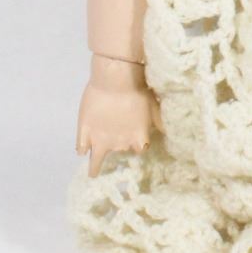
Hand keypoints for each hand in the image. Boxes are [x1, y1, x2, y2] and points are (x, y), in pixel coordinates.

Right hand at [76, 54, 161, 176]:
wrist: (115, 80)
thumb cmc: (139, 91)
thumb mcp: (154, 107)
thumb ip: (160, 122)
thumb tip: (170, 132)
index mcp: (138, 139)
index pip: (140, 149)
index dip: (138, 144)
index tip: (137, 142)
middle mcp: (120, 144)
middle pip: (121, 149)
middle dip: (120, 144)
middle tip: (117, 136)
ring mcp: (100, 139)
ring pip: (97, 159)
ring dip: (96, 165)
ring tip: (93, 172)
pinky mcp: (84, 132)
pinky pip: (82, 148)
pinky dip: (82, 149)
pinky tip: (82, 151)